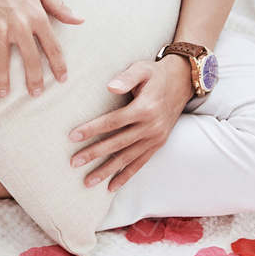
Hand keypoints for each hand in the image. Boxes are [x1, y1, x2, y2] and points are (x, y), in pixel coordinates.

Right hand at [0, 0, 81, 97]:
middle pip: (30, 59)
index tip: (62, 79)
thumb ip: (57, 5)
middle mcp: (19, 25)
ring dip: (4, 81)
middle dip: (34, 80)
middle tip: (35, 94)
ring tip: (4, 94)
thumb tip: (79, 19)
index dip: (58, 65)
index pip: (52, 46)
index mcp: (36, 15)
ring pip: (3, 62)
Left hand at [68, 56, 194, 190]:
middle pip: (117, 143)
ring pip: (127, 158)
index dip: (92, 130)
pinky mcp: (158, 144)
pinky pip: (140, 163)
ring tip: (88, 181)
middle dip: (94, 154)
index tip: (72, 136)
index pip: (113, 122)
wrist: (182, 82)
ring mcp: (155, 138)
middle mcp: (151, 127)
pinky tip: (111, 187)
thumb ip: (126, 77)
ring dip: (107, 171)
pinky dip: (126, 176)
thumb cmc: (156, 74)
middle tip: (73, 162)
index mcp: (145, 108)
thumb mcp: (142, 68)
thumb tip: (110, 87)